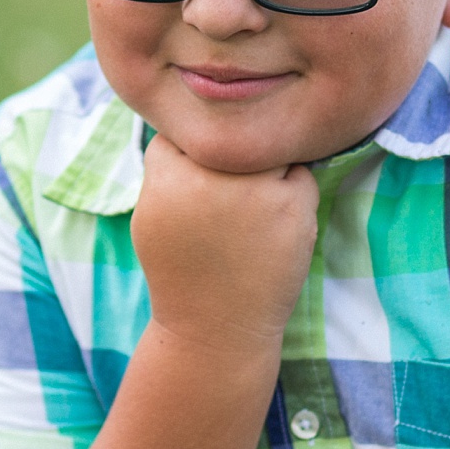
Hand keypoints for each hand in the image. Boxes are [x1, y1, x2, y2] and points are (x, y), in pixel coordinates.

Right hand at [132, 134, 318, 353]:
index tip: (193, 184)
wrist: (216, 325)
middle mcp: (212, 177)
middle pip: (230, 135)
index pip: (186, 133)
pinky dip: (291, 193)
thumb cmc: (180, 268)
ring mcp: (256, 189)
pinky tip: (272, 226)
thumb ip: (164, 167)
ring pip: (266, 149)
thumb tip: (189, 123)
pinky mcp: (293, 205)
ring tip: (251, 210)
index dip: (191, 155)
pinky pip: (299, 173)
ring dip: (264, 169)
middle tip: (228, 196)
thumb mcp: (149, 214)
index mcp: (169, 177)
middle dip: (231, 158)